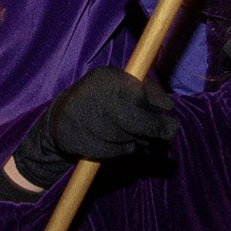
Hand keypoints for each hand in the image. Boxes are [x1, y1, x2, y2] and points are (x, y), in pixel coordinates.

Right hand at [8, 68, 177, 191]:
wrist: (59, 120)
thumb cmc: (99, 100)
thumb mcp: (117, 85)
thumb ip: (144, 90)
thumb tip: (168, 106)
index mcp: (105, 78)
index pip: (138, 91)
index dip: (158, 101)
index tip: (169, 108)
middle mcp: (92, 98)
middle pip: (136, 119)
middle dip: (157, 128)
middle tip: (170, 132)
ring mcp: (85, 122)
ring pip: (129, 138)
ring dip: (141, 141)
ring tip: (141, 137)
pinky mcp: (81, 143)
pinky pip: (116, 152)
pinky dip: (124, 151)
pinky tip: (121, 144)